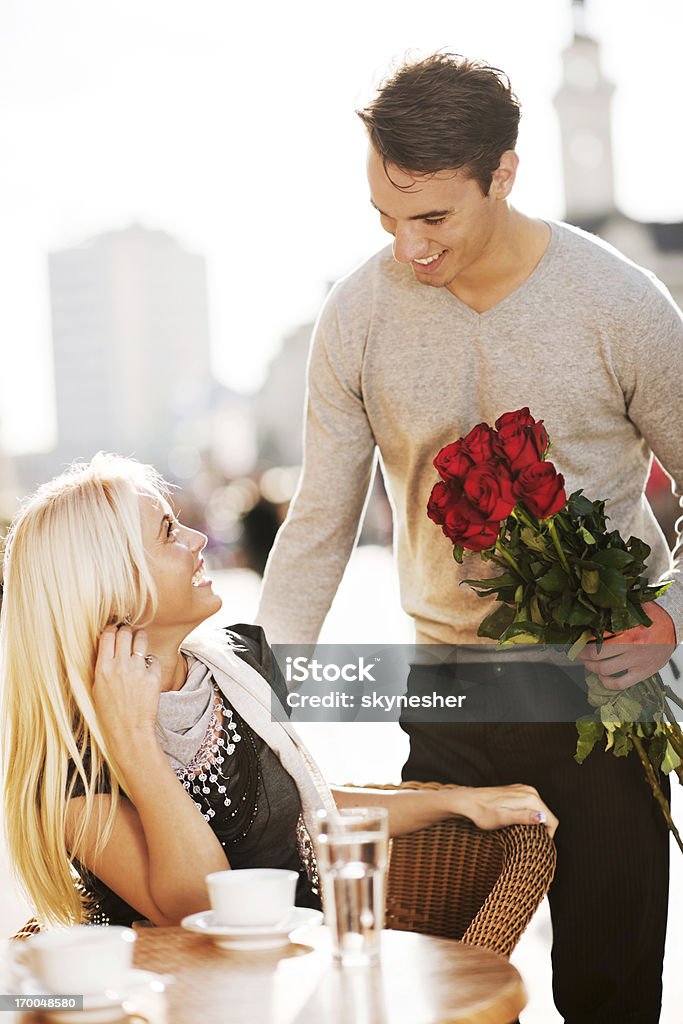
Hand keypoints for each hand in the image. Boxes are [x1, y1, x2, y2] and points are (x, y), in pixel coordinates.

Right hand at [93, 625, 162, 753]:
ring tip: (140, 640)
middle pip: (125, 632)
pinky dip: (150, 662)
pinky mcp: (153, 676)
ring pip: (141, 639)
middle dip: (127, 630)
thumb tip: (107, 648)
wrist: (129, 732)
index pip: (107, 635)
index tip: (114, 630)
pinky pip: (153, 659)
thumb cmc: (110, 713)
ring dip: (140, 637)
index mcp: (103, 668)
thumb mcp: (96, 688)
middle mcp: (120, 665)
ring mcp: (138, 670)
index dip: (111, 629)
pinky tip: (147, 670)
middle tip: (128, 633)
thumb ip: (102, 666)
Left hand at [457, 783, 557, 837]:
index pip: (552, 820)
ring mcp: (523, 789)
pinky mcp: (517, 791)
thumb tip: (542, 818)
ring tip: (522, 833)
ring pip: (539, 811)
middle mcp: (529, 790)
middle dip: (542, 829)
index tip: (538, 846)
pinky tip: (517, 823)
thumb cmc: (483, 812)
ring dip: (535, 823)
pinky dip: (528, 816)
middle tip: (529, 842)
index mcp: (530, 798)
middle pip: (547, 815)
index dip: (549, 836)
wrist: (467, 801)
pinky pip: (531, 806)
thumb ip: (524, 817)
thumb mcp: (503, 819)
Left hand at [577, 601, 675, 689]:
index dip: (582, 639)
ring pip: (604, 669)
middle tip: (577, 653)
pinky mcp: (644, 672)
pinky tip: (602, 677)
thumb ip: (615, 610)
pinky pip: (620, 683)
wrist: (675, 627)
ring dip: (591, 667)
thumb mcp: (635, 608)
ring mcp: (637, 660)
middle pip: (596, 654)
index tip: (574, 640)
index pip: (596, 635)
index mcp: (627, 627)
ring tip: (588, 664)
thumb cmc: (652, 617)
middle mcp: (631, 645)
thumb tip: (593, 609)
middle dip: (581, 654)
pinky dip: (606, 682)